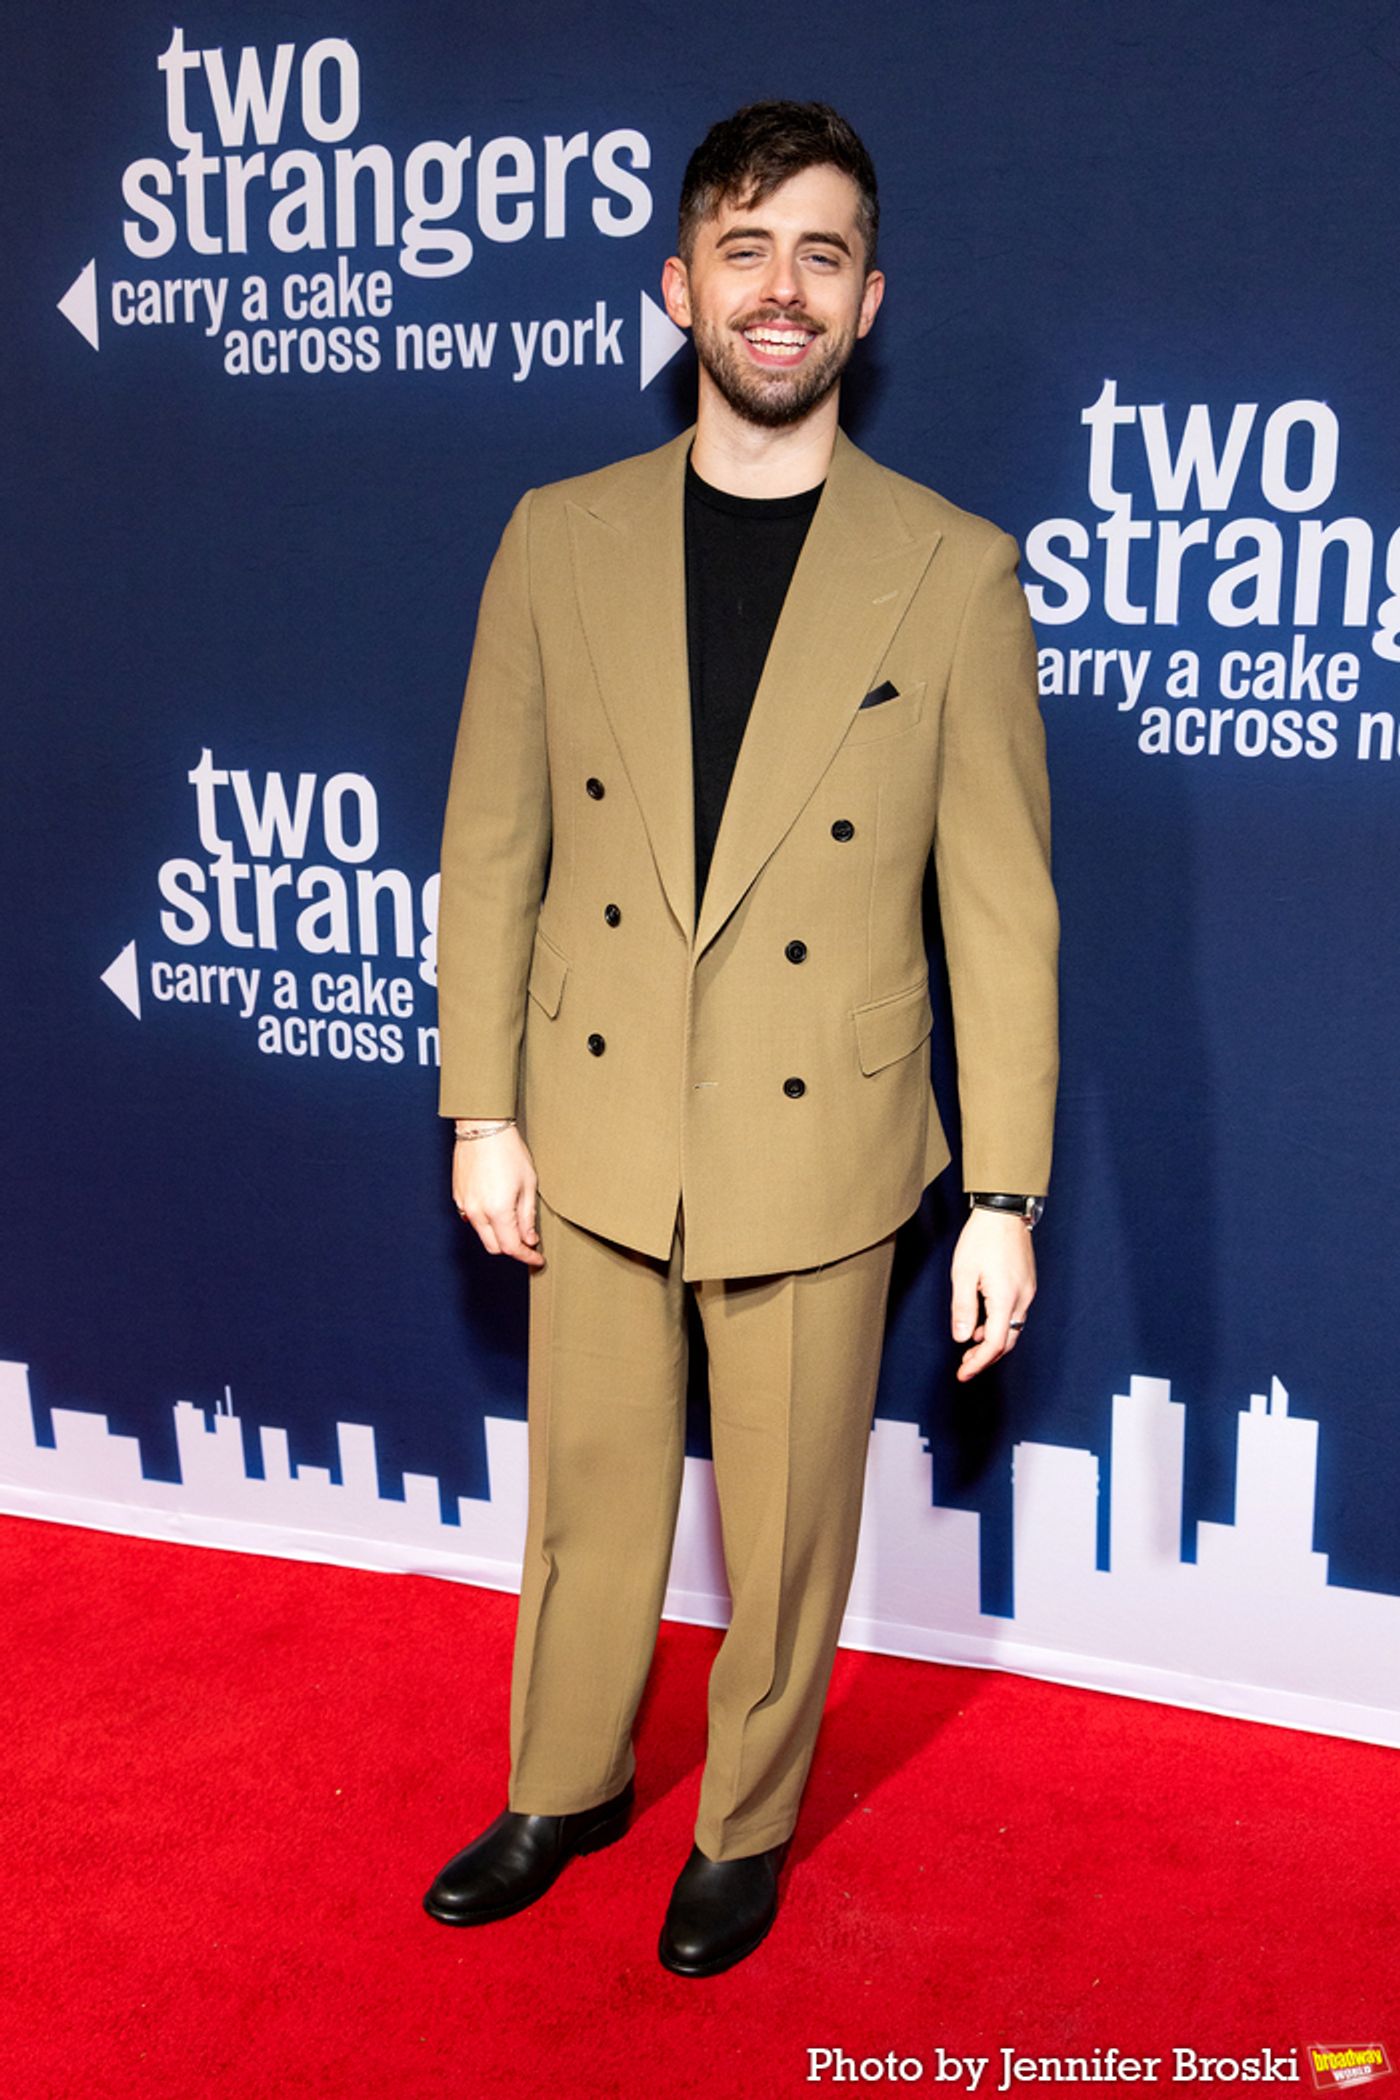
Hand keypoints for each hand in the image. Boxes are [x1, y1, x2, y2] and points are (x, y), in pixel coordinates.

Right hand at [451, 1126, 543, 1266]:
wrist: (482, 1128)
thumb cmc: (509, 1151)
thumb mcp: (528, 1184)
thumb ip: (527, 1216)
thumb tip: (529, 1239)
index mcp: (498, 1210)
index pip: (512, 1248)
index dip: (527, 1257)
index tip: (537, 1260)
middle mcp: (477, 1212)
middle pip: (494, 1247)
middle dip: (512, 1248)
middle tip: (528, 1242)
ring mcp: (464, 1205)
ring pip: (482, 1234)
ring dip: (498, 1235)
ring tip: (514, 1222)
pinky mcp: (457, 1197)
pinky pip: (472, 1219)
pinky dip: (486, 1222)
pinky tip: (497, 1209)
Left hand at [949, 1205, 1035, 1379]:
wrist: (1004, 1211)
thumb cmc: (982, 1238)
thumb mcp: (963, 1273)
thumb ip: (963, 1308)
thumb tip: (963, 1338)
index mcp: (1006, 1298)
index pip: (995, 1344)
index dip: (979, 1363)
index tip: (962, 1374)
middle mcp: (1022, 1298)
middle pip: (1008, 1341)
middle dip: (986, 1358)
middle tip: (964, 1366)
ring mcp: (1027, 1291)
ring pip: (1013, 1328)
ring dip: (992, 1341)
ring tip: (969, 1346)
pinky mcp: (1027, 1283)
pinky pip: (1015, 1313)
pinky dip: (999, 1325)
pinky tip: (983, 1322)